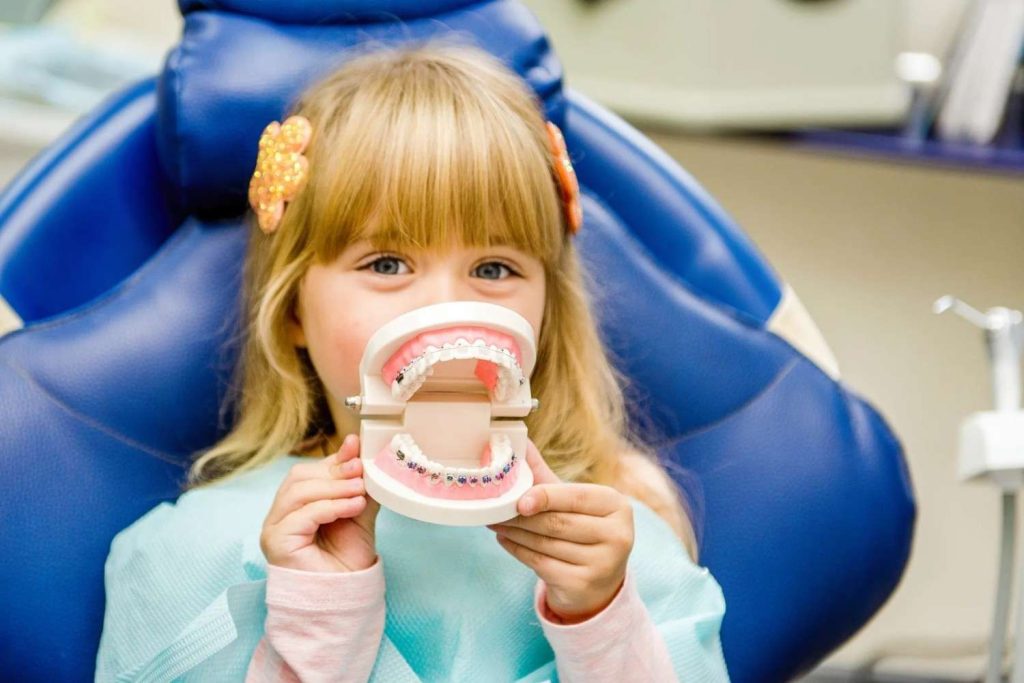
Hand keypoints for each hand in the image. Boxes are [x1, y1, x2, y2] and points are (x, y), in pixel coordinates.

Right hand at [260, 434, 380, 572]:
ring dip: (334, 487)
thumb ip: (357, 485)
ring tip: (360, 490)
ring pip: (299, 492)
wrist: (345, 595)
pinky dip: (331, 506)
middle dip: (333, 471)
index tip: (357, 446)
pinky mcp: (276, 541)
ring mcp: (274, 527)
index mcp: (296, 505)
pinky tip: (354, 506)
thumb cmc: (347, 559)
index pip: (310, 472)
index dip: (334, 459)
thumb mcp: (358, 513)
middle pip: (300, 478)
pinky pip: (302, 515)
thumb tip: (358, 450)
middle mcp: (280, 514)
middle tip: (361, 470)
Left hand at [487, 439, 634, 622]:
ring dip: (514, 532)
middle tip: (495, 510)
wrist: (598, 584)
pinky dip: (518, 551)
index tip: (518, 500)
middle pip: (558, 522)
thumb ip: (545, 475)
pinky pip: (541, 564)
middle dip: (521, 517)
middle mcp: (618, 535)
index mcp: (618, 505)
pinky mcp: (584, 585)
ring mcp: (604, 564)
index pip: (575, 497)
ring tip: (495, 523)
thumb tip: (519, 442)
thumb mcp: (572, 502)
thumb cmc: (582, 531)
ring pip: (546, 543)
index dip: (544, 497)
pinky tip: (505, 540)